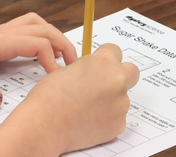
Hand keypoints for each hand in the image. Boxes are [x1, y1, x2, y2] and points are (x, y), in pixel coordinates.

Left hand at [0, 14, 77, 109]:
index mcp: (0, 40)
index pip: (38, 42)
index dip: (52, 58)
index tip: (54, 77)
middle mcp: (3, 33)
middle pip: (43, 28)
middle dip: (62, 42)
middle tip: (73, 61)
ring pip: (34, 23)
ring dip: (51, 34)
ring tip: (60, 52)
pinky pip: (22, 28)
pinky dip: (37, 34)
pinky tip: (34, 51)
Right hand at [2, 43, 139, 154]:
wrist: (44, 125)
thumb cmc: (50, 96)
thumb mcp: (69, 69)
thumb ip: (90, 67)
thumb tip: (96, 70)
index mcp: (104, 62)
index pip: (116, 51)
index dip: (106, 59)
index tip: (99, 66)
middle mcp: (117, 80)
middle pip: (131, 72)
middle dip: (120, 75)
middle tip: (103, 84)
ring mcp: (120, 104)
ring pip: (122, 97)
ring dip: (111, 100)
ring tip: (87, 107)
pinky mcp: (118, 124)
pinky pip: (117, 117)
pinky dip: (107, 118)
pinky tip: (88, 120)